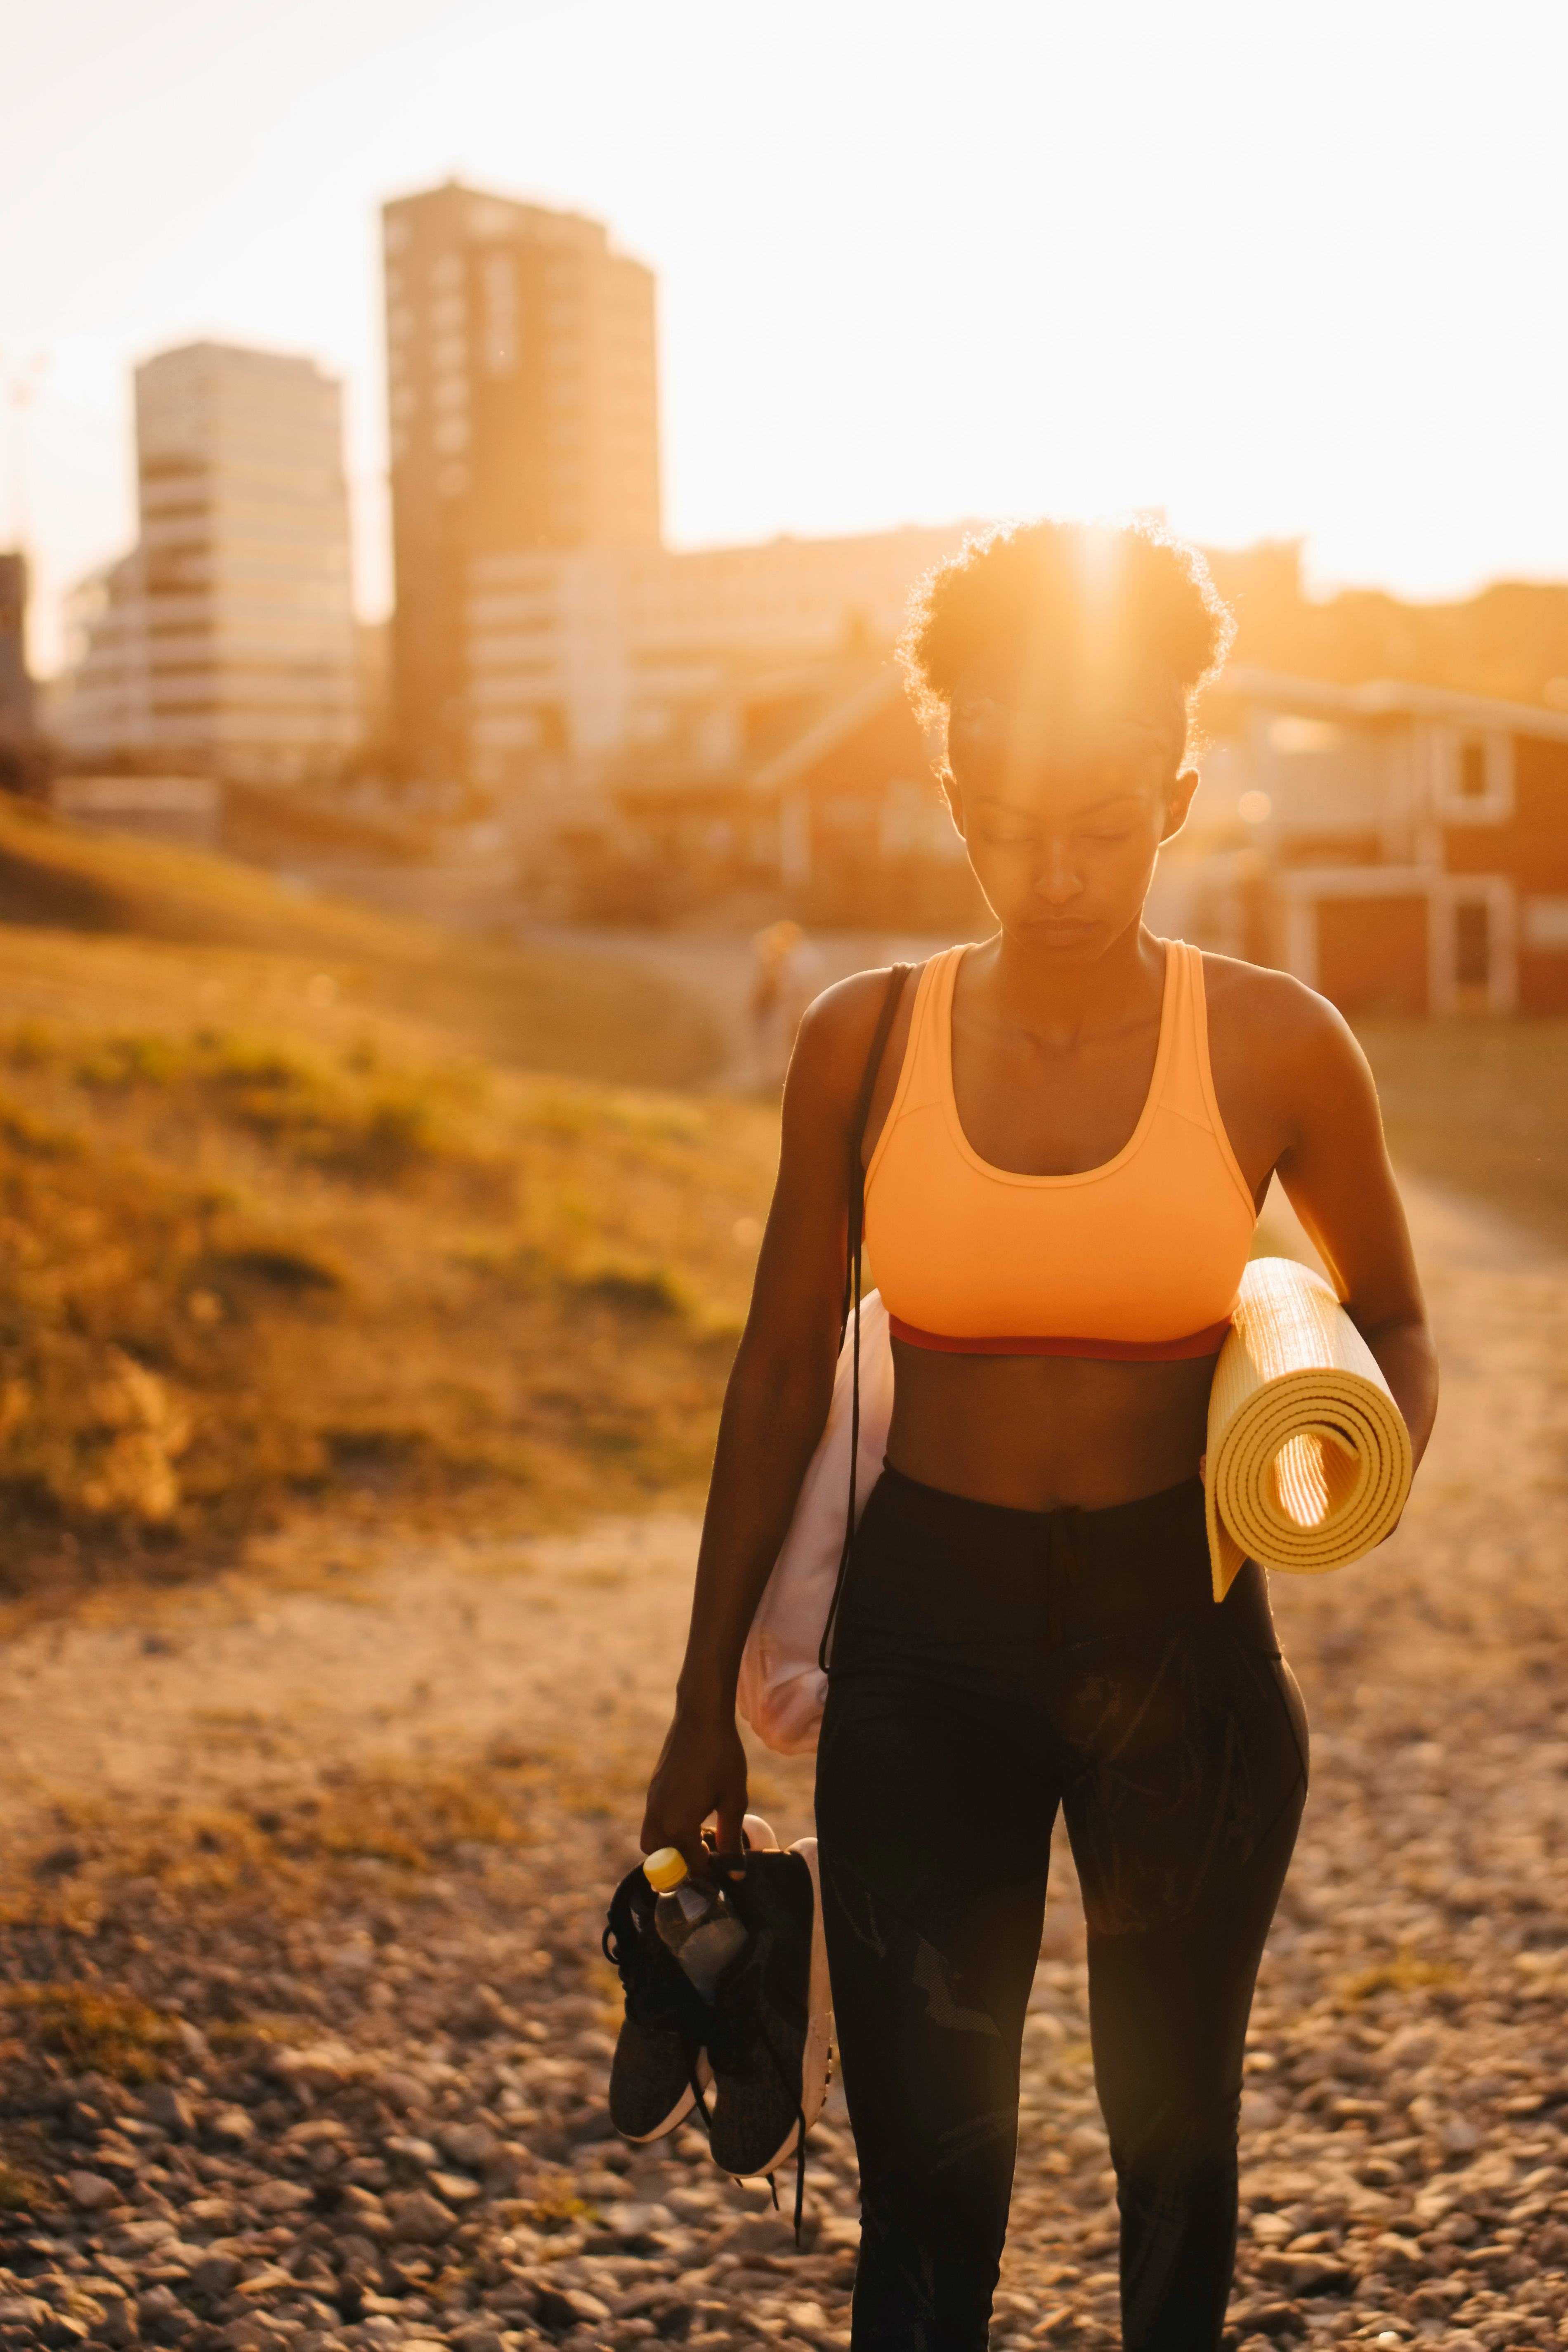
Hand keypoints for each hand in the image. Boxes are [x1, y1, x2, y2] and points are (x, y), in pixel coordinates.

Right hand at [640, 1701, 748, 1881]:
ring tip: (700, 1836)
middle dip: (681, 1865)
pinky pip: (653, 1821)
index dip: (708, 1875)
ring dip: (672, 1847)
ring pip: (652, 1840)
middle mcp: (657, 1817)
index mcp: (677, 1825)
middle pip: (660, 1860)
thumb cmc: (722, 1757)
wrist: (700, 1716)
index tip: (724, 1873)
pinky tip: (693, 1814)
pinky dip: (668, 1829)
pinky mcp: (653, 1789)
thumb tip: (735, 1874)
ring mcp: (651, 1802)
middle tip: (708, 1857)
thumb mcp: (734, 1801)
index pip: (689, 1866)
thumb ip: (731, 1840)